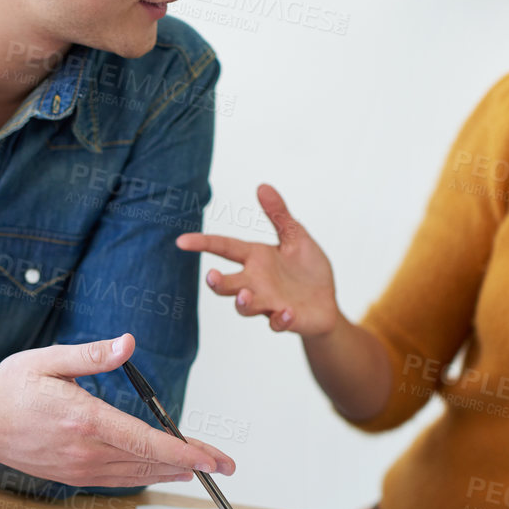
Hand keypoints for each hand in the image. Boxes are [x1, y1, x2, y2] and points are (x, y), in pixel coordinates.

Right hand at [0, 333, 236, 487]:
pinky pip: (116, 480)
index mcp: (84, 420)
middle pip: (149, 463)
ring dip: (170, 473)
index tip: (212, 459)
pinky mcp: (71, 475)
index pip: (146, 441)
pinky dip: (143, 476)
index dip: (184, 452)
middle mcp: (85, 450)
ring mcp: (78, 468)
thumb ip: (91, 355)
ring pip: (136, 475)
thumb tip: (128, 343)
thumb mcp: (47, 360)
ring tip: (200, 469)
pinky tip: (158, 471)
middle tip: (223, 466)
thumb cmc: (9, 388)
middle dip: (191, 464)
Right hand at [175, 184, 339, 335]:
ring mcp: (269, 302)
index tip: (181, 241)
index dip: (203, 244)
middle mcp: (256, 282)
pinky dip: (281, 319)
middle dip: (218, 282)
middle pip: (228, 283)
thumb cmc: (307, 270)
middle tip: (211, 277)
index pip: (225, 247)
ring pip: (245, 306)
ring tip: (244, 296)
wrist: (326, 303)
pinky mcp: (286, 319)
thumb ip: (279, 214)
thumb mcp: (296, 237)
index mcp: (256, 258)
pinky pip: (278, 323)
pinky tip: (288, 312)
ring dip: (243, 302)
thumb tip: (262, 186)